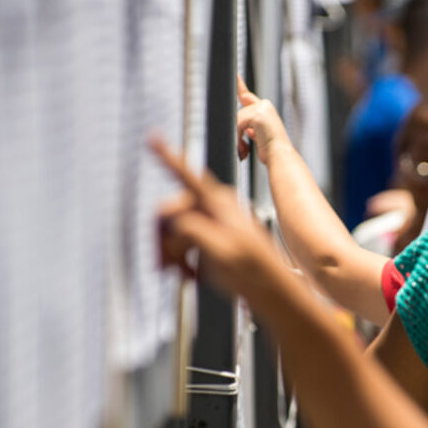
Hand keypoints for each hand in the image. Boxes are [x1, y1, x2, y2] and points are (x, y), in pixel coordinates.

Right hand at [151, 135, 274, 295]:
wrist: (274, 290)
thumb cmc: (254, 272)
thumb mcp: (219, 251)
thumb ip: (191, 229)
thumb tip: (172, 221)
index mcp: (219, 204)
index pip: (187, 174)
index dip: (167, 156)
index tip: (153, 137)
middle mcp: (218, 207)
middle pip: (173, 211)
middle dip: (165, 238)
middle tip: (165, 265)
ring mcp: (218, 222)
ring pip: (178, 229)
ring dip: (174, 252)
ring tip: (184, 273)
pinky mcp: (218, 239)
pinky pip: (188, 242)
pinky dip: (184, 259)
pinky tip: (192, 274)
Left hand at [237, 74, 290, 162]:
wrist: (281, 157)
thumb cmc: (272, 151)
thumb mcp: (260, 136)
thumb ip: (251, 128)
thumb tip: (243, 129)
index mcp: (265, 110)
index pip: (247, 96)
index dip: (239, 86)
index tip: (234, 74)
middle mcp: (264, 106)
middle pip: (238, 113)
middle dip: (236, 128)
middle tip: (241, 146)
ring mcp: (262, 108)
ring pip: (237, 119)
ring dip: (238, 138)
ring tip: (244, 151)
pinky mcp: (257, 115)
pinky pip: (238, 124)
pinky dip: (238, 139)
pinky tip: (245, 149)